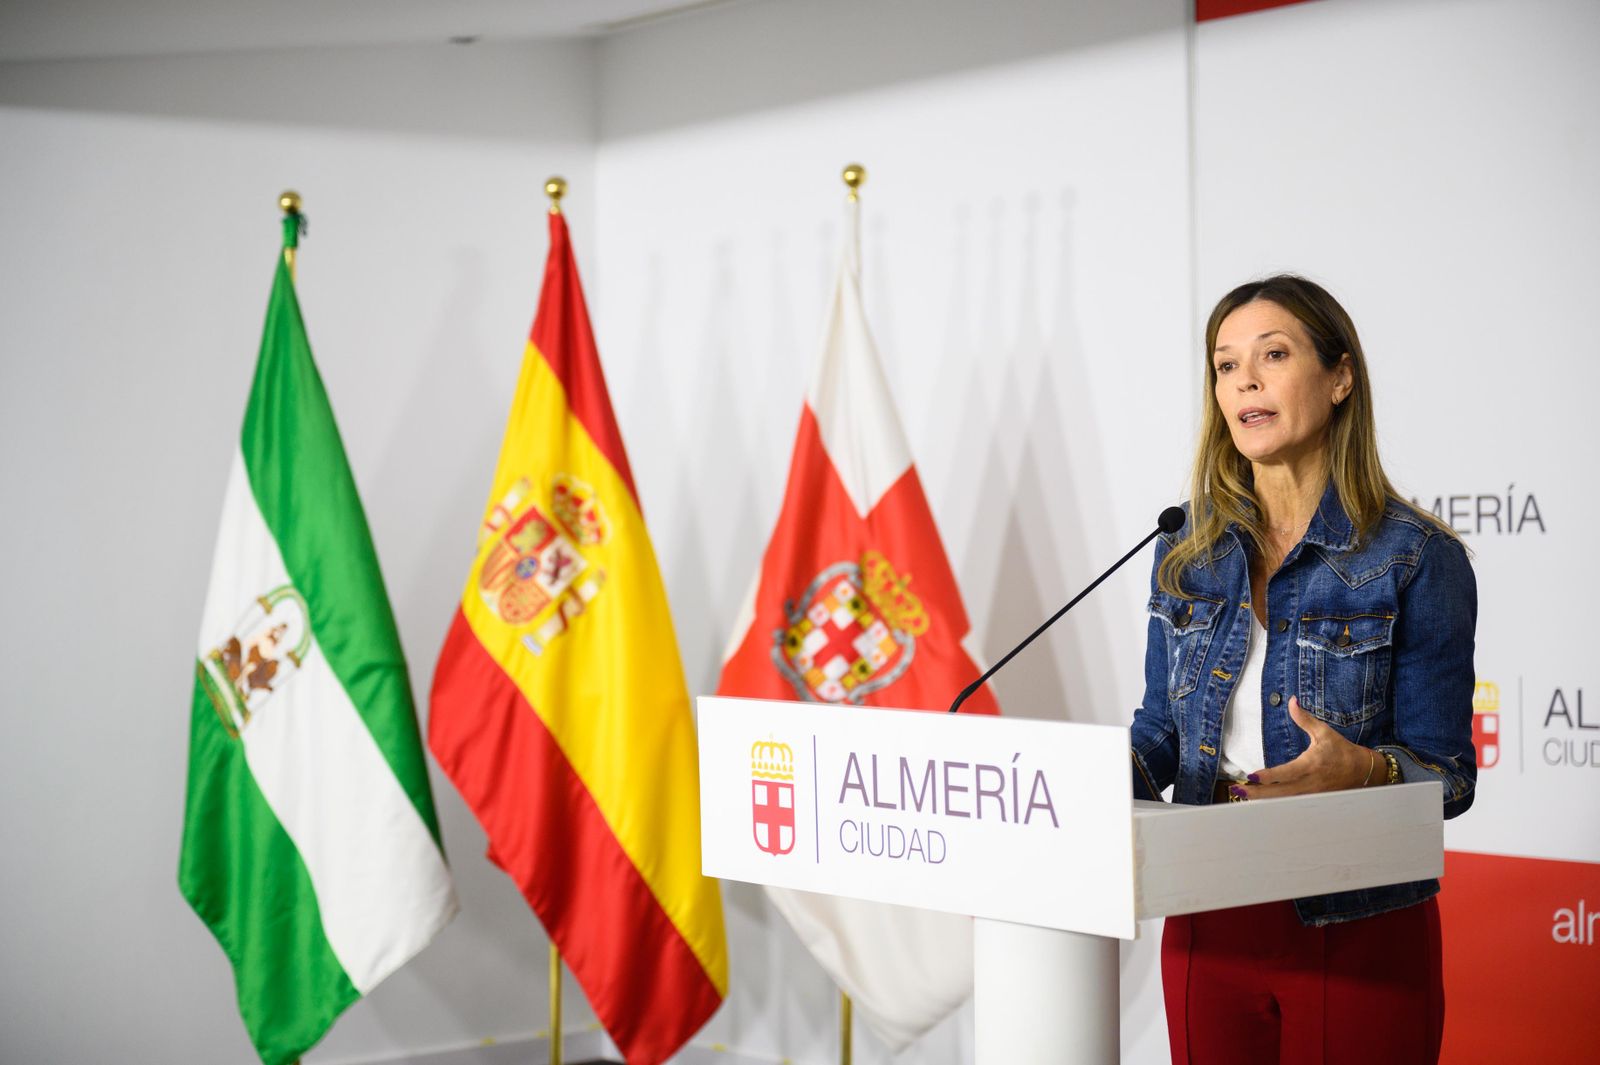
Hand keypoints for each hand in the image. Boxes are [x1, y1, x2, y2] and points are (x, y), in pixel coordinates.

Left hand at [1230, 697, 1373, 799]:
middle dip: (1258, 793)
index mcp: (1311, 765)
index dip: (1268, 777)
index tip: (1251, 777)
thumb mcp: (1324, 732)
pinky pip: (1292, 805)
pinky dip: (1276, 805)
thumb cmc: (1341, 751)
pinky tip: (1261, 803)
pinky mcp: (1313, 800)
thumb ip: (1304, 719)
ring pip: (1284, 802)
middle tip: (1237, 791)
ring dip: (1264, 801)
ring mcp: (1311, 795)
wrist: (1363, 772)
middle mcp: (1310, 783)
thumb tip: (1292, 701)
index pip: (1286, 773)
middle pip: (1280, 792)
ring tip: (1243, 798)